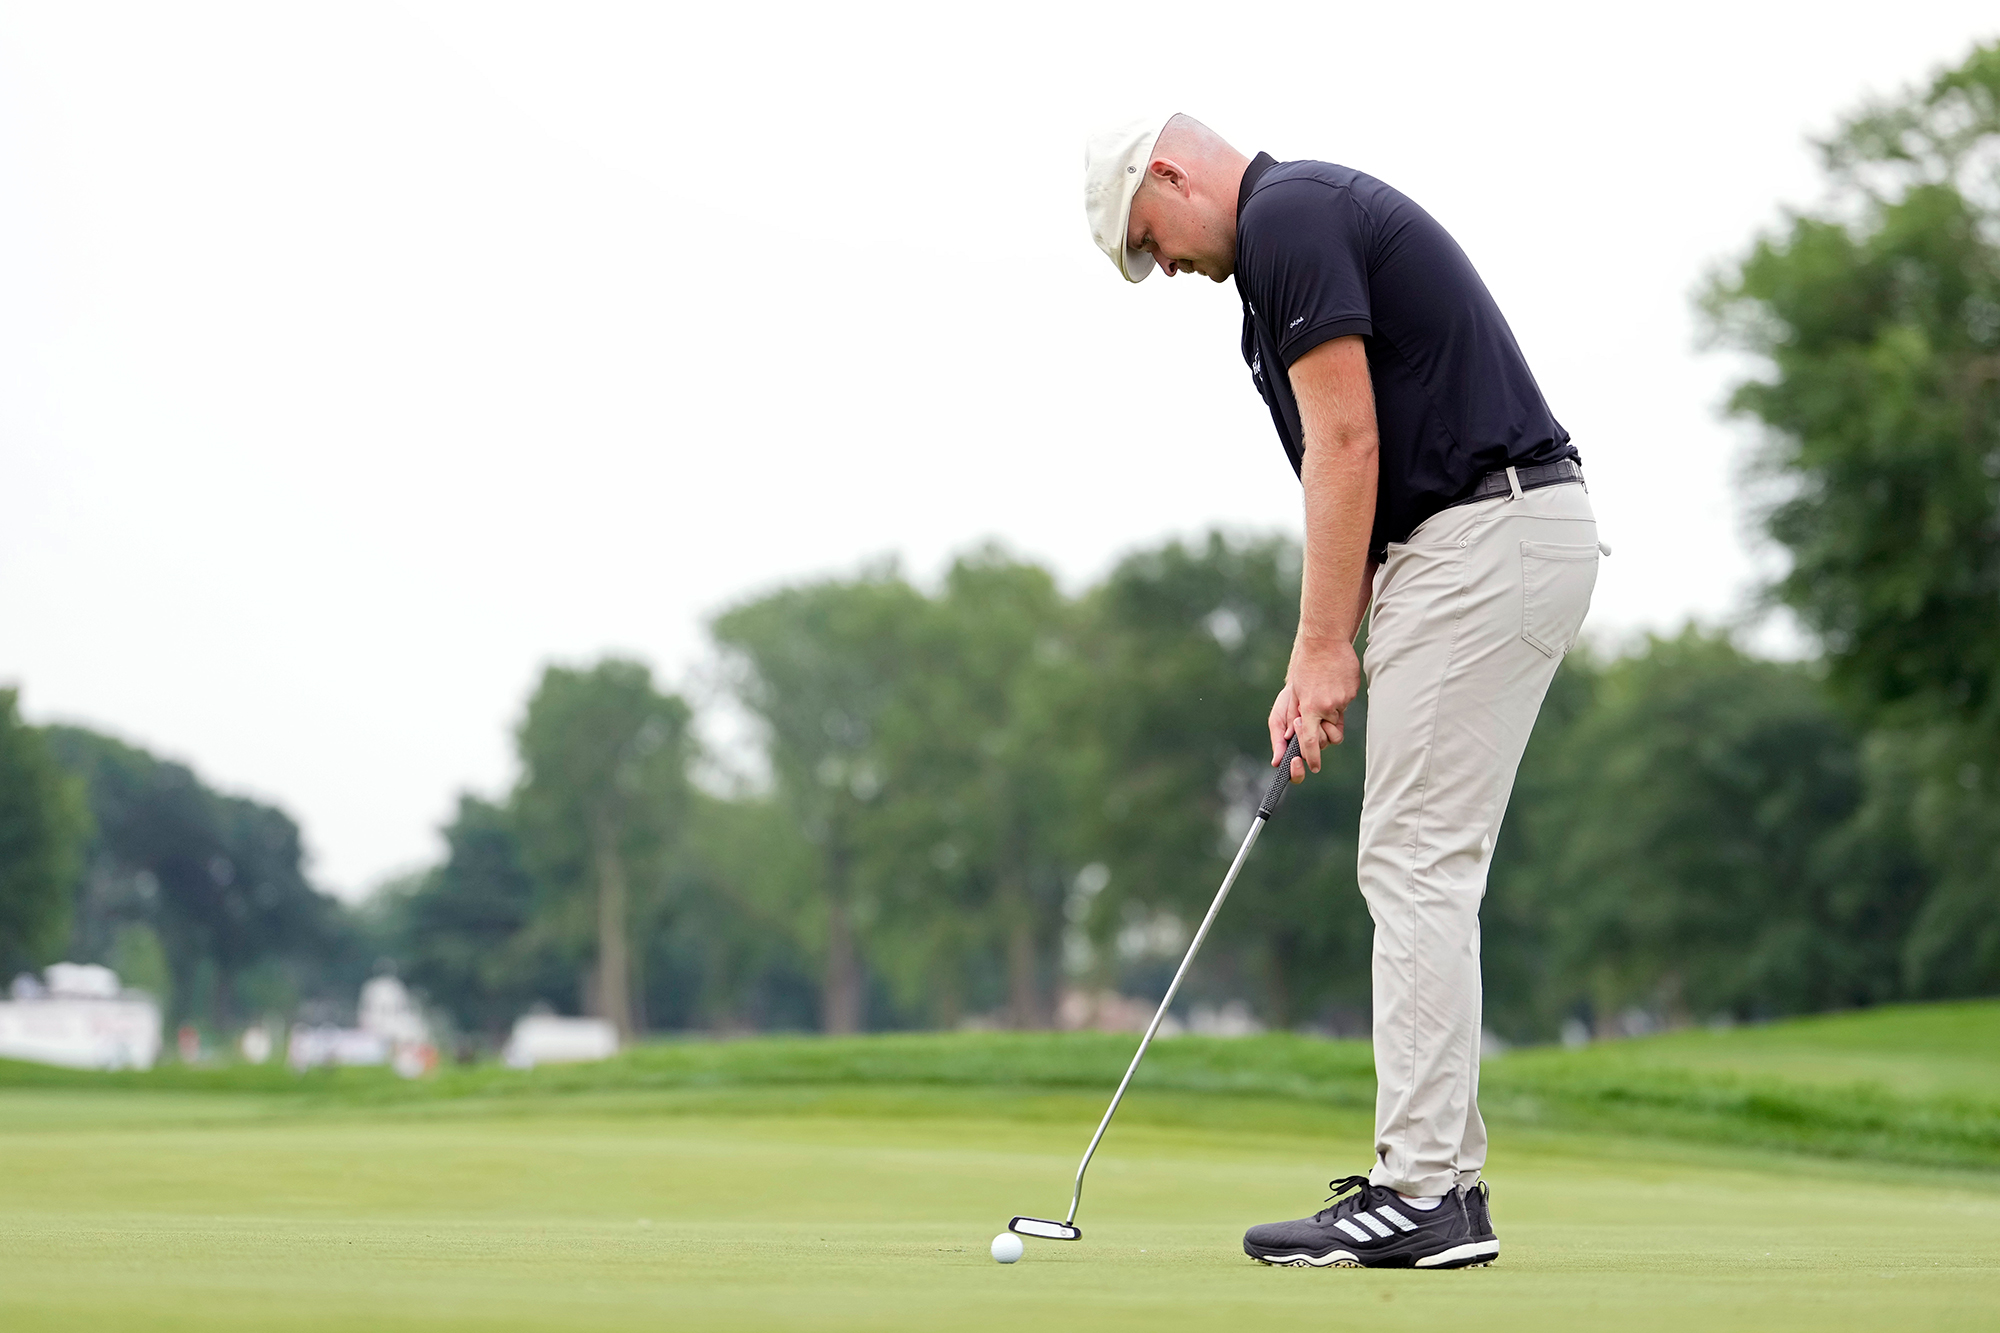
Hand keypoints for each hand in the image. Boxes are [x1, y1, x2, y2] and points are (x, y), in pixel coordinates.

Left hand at [1267, 638, 1361, 780]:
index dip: (1312, 758)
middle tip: (1313, 715)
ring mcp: (1343, 700)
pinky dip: (1338, 699)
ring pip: (1338, 720)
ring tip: (1322, 692)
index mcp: (1309, 708)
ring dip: (1330, 714)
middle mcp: (1327, 707)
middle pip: (1329, 735)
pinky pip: (1346, 705)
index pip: (1311, 742)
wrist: (1324, 642)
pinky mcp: (1353, 692)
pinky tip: (1332, 681)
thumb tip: (1286, 743)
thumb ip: (1290, 719)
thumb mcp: (1292, 694)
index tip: (1314, 767)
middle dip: (1322, 732)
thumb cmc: (1304, 668)